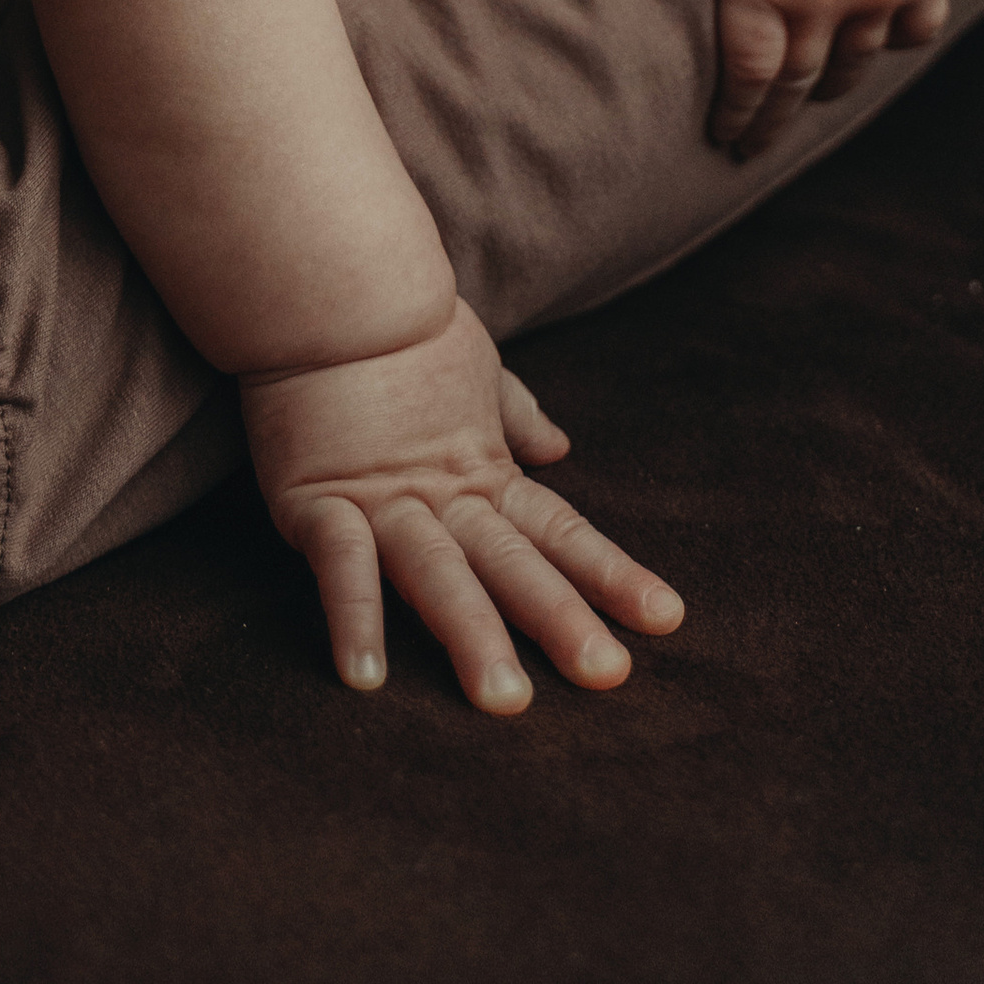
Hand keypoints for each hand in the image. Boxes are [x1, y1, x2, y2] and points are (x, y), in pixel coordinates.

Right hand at [241, 302, 682, 714]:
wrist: (328, 283)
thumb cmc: (402, 325)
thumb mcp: (475, 367)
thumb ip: (516, 415)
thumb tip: (559, 449)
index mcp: (483, 470)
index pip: (560, 531)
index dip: (612, 575)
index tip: (667, 619)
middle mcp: (443, 495)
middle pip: (513, 565)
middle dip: (561, 620)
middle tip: (608, 676)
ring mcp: (382, 500)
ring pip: (439, 575)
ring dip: (473, 636)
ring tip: (506, 700)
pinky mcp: (317, 501)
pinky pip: (340, 567)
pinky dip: (353, 617)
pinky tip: (366, 677)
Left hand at [534, 0, 947, 151]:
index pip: (748, 76)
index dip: (735, 114)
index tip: (722, 137)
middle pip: (798, 85)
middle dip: (773, 122)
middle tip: (752, 148)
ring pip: (855, 65)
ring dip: (826, 86)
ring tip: (802, 97)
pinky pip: (914, 32)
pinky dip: (892, 43)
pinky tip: (865, 42)